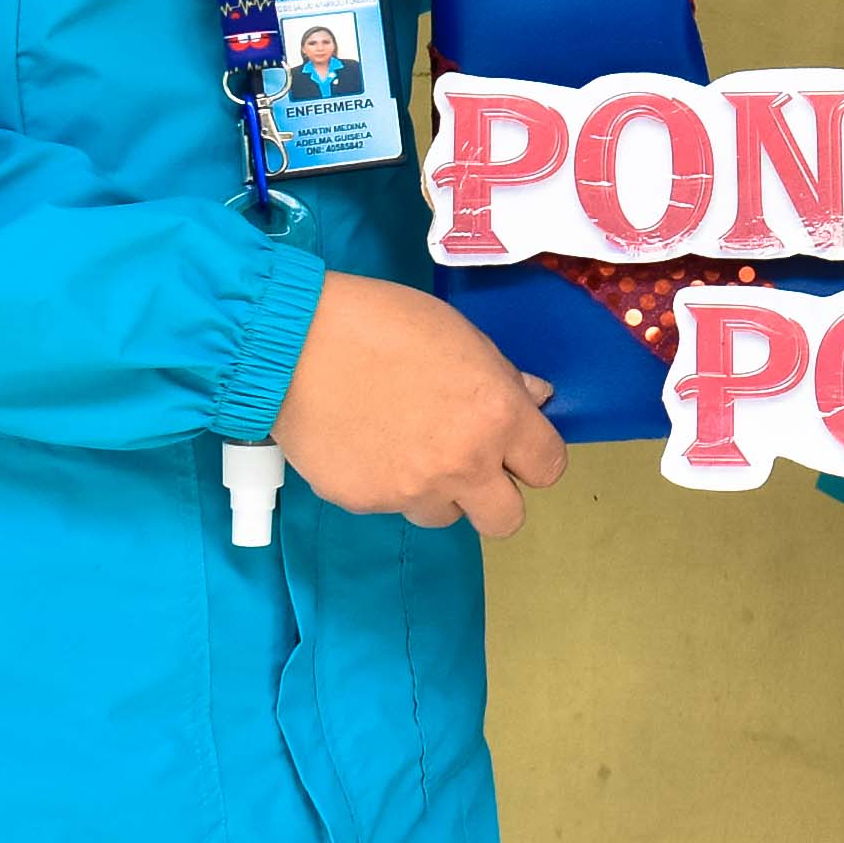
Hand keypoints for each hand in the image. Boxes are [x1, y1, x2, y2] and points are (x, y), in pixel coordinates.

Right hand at [269, 272, 570, 534]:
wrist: (295, 342)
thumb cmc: (383, 323)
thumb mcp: (462, 336)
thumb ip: (504, 378)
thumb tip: (535, 398)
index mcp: (497, 418)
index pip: (548, 468)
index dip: (534, 456)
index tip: (517, 447)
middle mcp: (462, 465)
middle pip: (507, 519)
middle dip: (495, 496)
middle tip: (470, 463)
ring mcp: (411, 490)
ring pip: (443, 515)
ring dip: (436, 490)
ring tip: (405, 444)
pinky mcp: (364, 503)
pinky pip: (389, 504)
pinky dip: (384, 482)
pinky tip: (363, 441)